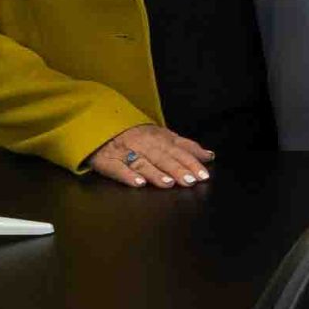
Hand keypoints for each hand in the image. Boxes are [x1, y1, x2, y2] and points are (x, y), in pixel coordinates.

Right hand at [88, 123, 214, 188]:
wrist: (99, 125)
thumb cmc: (136, 134)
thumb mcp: (162, 136)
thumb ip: (186, 146)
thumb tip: (209, 156)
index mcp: (158, 137)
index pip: (178, 150)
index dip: (191, 162)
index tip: (203, 174)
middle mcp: (143, 144)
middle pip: (162, 157)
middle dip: (177, 169)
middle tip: (190, 180)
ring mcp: (124, 152)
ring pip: (142, 163)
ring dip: (156, 173)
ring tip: (168, 183)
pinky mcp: (106, 161)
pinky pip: (117, 168)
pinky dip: (128, 175)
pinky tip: (139, 183)